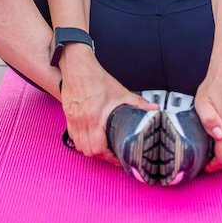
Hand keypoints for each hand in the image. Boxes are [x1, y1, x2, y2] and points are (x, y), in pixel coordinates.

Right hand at [58, 46, 157, 166]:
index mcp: (95, 116)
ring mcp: (73, 119)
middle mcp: (82, 120)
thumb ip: (138, 103)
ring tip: (101, 146)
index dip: (108, 156)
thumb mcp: (120, 91)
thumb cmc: (96, 78)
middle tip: (111, 152)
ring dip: (90, 149)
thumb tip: (154, 109)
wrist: (78, 67)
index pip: (98, 147)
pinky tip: (89, 137)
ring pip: (79, 146)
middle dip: (100, 155)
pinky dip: (80, 141)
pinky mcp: (68, 116)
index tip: (116, 155)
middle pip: (88, 150)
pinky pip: (72, 136)